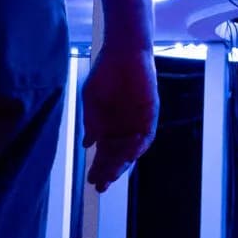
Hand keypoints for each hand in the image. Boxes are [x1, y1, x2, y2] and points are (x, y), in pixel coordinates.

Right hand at [82, 43, 157, 190]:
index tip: (91, 181)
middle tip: (102, 185)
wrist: (123, 52)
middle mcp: (124, 128)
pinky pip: (147, 134)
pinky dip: (139, 145)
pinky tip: (132, 154)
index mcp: (109, 127)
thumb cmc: (105, 74)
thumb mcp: (92, 100)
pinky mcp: (150, 113)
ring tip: (113, 175)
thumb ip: (91, 121)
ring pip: (132, 150)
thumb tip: (87, 144)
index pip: (104, 154)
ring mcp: (137, 121)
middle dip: (110, 171)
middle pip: (118, 156)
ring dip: (123, 163)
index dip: (99, 168)